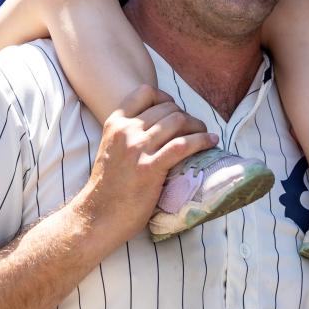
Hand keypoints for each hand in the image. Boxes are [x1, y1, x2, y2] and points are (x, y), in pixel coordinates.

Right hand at [74, 85, 216, 242]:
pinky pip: (183, 145)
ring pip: (178, 121)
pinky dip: (202, 140)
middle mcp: (126, 131)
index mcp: (115, 123)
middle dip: (186, 115)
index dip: (165, 98)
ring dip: (197, 126)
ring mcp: (138, 149)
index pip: (145, 92)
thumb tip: (159, 127)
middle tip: (194, 128)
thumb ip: (129, 134)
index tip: (175, 110)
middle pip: (167, 108)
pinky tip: (211, 142)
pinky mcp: (150, 168)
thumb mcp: (111, 149)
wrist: (98, 216)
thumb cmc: (108, 187)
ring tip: (205, 135)